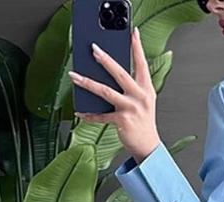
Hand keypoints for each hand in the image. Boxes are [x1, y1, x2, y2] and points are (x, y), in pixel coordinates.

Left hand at [69, 25, 161, 161]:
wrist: (148, 146)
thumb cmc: (143, 122)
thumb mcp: (143, 100)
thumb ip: (131, 86)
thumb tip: (110, 72)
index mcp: (146, 89)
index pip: (142, 64)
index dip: (137, 47)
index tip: (133, 33)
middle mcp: (140, 97)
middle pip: (120, 74)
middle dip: (106, 60)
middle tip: (94, 50)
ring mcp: (131, 109)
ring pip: (106, 92)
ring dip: (87, 83)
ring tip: (75, 76)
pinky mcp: (122, 121)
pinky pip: (101, 116)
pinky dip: (89, 115)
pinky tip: (80, 112)